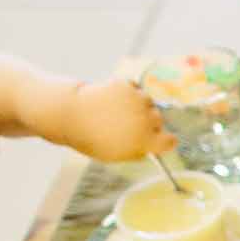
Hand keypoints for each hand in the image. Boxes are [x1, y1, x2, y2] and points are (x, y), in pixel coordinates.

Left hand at [56, 81, 174, 161]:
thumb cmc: (90, 139)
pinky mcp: (126, 86)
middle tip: (129, 124)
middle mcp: (145, 120)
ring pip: (148, 101)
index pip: (170, 142)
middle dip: (148, 122)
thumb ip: (136, 151)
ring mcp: (136, 101)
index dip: (164, 141)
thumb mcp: (115, 155)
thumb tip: (150, 148)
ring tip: (118, 109)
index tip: (156, 140)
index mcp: (144, 141)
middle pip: (158, 120)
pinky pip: (134, 88)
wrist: (69, 114)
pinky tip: (113, 98)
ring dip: (138, 105)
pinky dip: (127, 92)